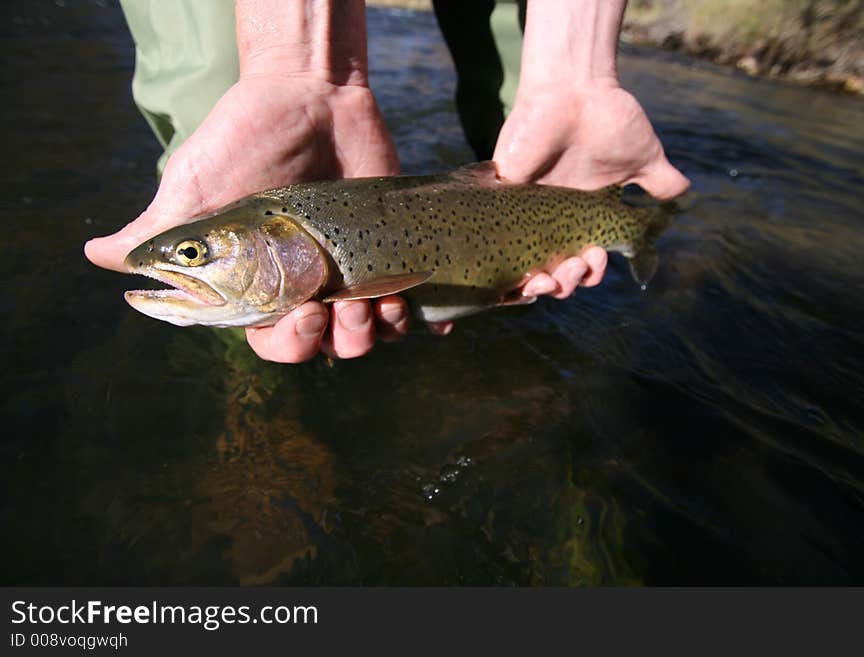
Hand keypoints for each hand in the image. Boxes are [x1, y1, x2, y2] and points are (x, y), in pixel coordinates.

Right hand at [85, 73, 406, 361]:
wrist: (312, 95)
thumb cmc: (245, 139)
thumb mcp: (198, 187)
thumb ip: (159, 230)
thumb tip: (98, 258)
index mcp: (260, 284)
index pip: (273, 342)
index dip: (290, 346)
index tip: (303, 318)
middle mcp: (307, 286)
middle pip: (328, 348)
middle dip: (340, 343)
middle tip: (345, 311)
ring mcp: (351, 271)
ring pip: (373, 334)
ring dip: (381, 333)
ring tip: (383, 304)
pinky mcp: (389, 251)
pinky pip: (413, 302)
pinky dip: (425, 321)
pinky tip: (434, 320)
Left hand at [493, 77, 689, 296]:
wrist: (574, 86)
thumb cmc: (608, 117)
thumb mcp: (643, 155)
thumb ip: (661, 181)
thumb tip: (684, 196)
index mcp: (582, 219)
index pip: (581, 264)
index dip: (588, 275)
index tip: (597, 260)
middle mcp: (551, 221)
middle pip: (551, 274)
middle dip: (565, 284)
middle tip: (578, 264)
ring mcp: (523, 210)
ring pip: (521, 265)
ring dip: (538, 282)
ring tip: (550, 275)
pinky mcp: (500, 193)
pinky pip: (491, 232)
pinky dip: (501, 253)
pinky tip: (515, 264)